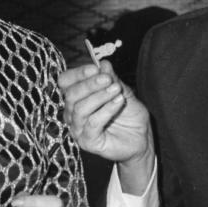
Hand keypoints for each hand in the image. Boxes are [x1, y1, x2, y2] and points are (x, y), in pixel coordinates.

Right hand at [58, 62, 154, 191]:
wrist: (141, 138)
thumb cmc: (129, 116)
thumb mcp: (122, 92)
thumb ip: (112, 79)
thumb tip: (103, 64)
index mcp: (77, 98)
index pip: (65, 82)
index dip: (78, 74)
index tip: (95, 68)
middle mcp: (73, 113)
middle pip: (70, 94)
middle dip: (90, 84)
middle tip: (108, 79)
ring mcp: (78, 129)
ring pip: (79, 109)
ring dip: (100, 96)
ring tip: (117, 90)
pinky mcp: (87, 142)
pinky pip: (92, 123)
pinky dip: (106, 110)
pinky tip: (119, 102)